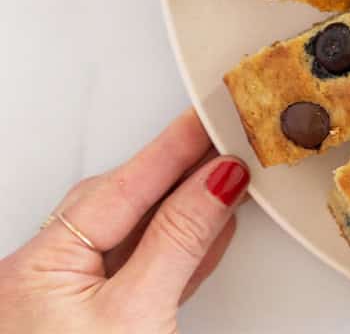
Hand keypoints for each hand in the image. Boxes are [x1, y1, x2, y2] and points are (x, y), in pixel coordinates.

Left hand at [0, 109, 249, 333]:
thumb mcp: (138, 314)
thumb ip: (179, 242)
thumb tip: (216, 183)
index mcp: (38, 267)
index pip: (121, 188)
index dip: (173, 148)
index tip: (211, 116)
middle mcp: (48, 277)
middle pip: (126, 202)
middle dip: (181, 169)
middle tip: (228, 138)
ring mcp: (73, 300)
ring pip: (140, 232)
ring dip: (189, 206)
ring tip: (230, 176)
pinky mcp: (103, 321)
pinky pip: (147, 265)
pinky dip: (183, 244)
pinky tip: (212, 227)